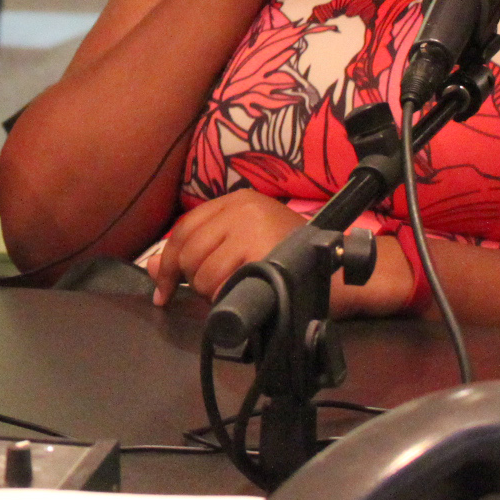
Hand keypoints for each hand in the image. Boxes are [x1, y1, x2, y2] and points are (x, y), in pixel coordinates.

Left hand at [151, 189, 418, 316]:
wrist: (345, 271)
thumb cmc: (298, 261)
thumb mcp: (248, 244)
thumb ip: (204, 249)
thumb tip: (154, 266)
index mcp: (238, 200)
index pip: (184, 227)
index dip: (168, 261)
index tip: (163, 288)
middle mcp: (243, 208)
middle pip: (188, 249)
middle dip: (192, 280)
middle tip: (216, 291)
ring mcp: (252, 228)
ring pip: (201, 271)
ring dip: (211, 292)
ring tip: (239, 290)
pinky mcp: (261, 254)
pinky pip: (220, 285)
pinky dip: (225, 298)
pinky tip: (245, 295)